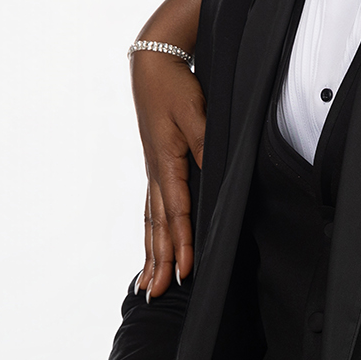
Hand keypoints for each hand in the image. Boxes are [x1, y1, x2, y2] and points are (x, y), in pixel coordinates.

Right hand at [130, 50, 205, 298]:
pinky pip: (152, 205)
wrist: (152, 64)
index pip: (177, 213)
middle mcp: (156, 171)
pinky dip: (151, 229)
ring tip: (147, 282)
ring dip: (151, 251)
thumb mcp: (195, 113)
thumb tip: (213, 172)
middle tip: (156, 294)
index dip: (182, 244)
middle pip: (158, 225)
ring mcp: (153, 169)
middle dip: (159, 261)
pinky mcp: (155, 163)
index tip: (186, 272)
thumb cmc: (174, 86)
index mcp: (166, 162)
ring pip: (152, 219)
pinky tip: (152, 242)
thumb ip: (205, 145)